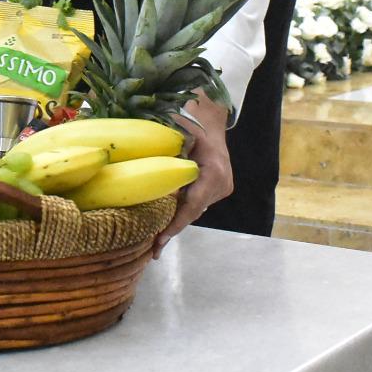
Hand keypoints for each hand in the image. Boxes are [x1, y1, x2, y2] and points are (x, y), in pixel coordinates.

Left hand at [153, 97, 231, 256]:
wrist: (212, 122)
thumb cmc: (192, 123)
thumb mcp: (180, 135)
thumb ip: (169, 155)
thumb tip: (148, 173)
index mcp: (213, 172)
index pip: (193, 204)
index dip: (176, 223)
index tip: (161, 240)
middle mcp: (222, 183)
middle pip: (194, 211)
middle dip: (173, 228)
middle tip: (154, 250)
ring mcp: (223, 188)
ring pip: (196, 209)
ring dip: (178, 220)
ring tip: (157, 242)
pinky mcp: (220, 189)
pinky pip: (199, 202)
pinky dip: (184, 210)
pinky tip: (168, 222)